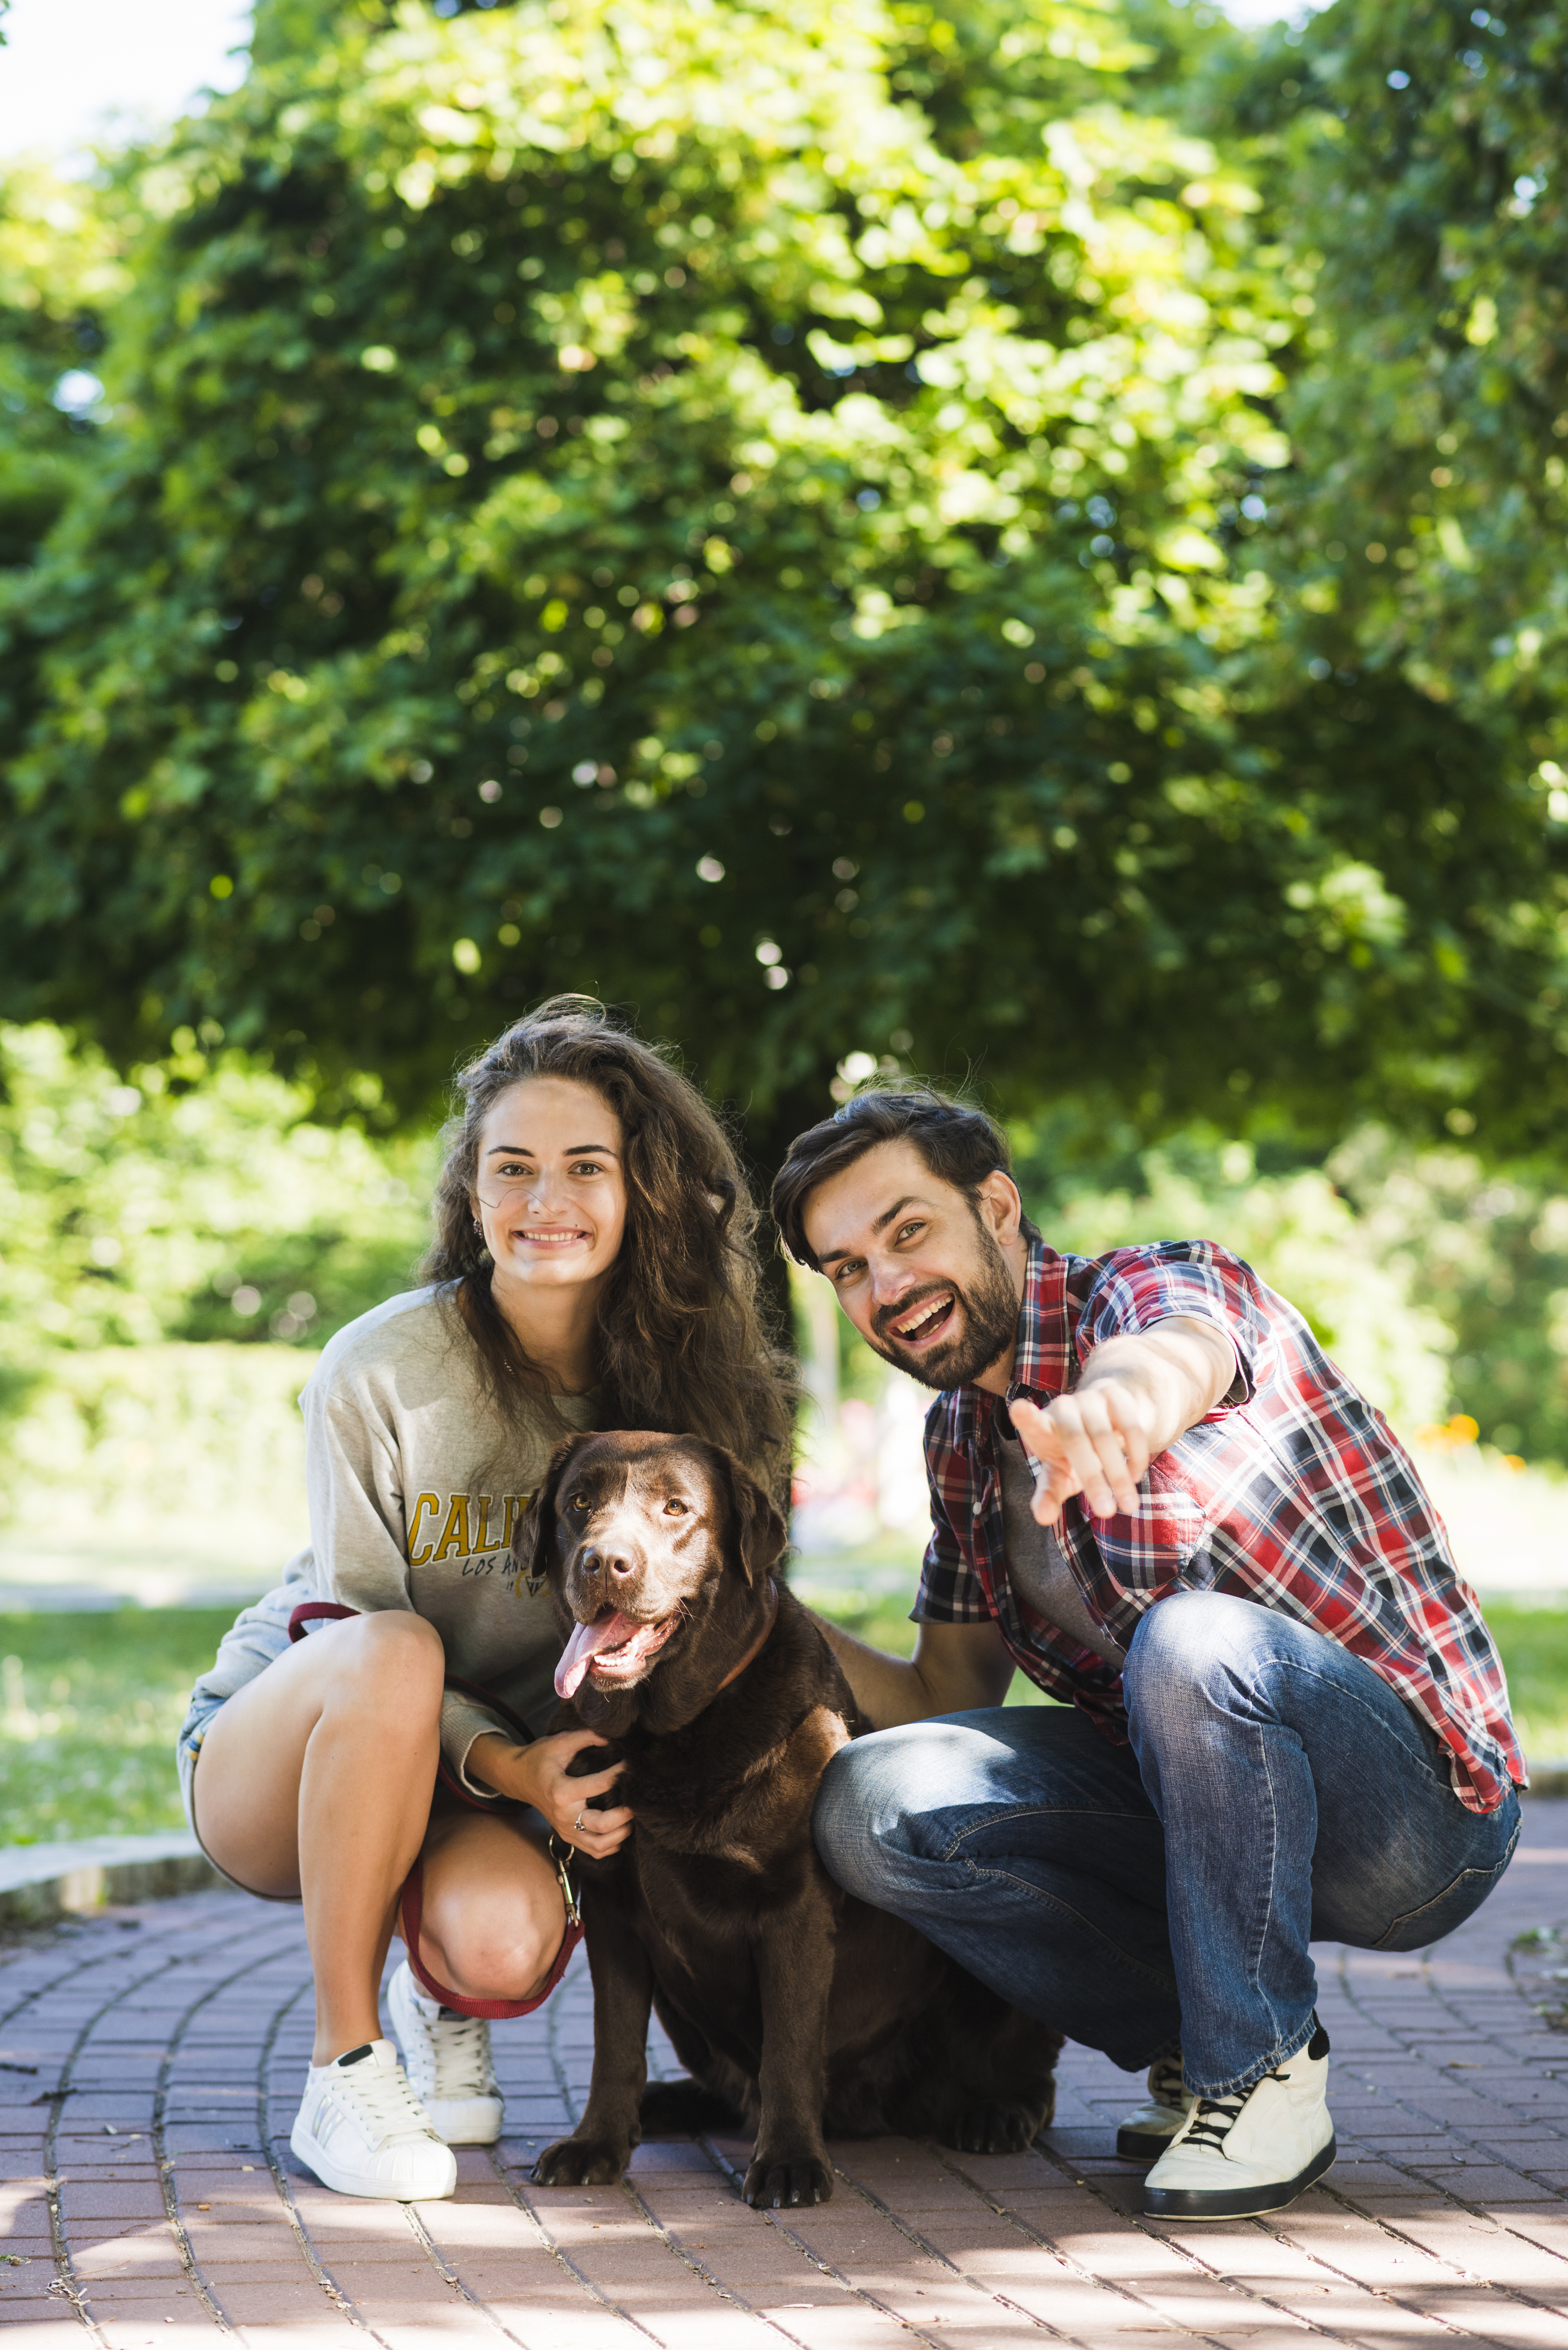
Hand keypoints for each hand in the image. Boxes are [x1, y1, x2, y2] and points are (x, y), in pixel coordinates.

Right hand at [468, 1727, 631, 1857]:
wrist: (517, 1777)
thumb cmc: (538, 1758)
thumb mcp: (559, 1742)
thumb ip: (586, 1737)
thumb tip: (612, 1737)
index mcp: (562, 1791)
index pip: (600, 1785)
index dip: (620, 1774)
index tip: (631, 1764)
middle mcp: (564, 1815)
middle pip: (601, 1825)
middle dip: (624, 1814)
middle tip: (637, 1802)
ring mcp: (565, 1829)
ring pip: (598, 1845)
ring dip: (619, 1835)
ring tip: (631, 1819)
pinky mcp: (567, 1835)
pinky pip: (592, 1851)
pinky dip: (609, 1847)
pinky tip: (619, 1833)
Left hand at [1008, 1383, 1155, 1524]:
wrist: (1107, 1418)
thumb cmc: (1074, 1454)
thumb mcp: (1059, 1474)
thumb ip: (1048, 1494)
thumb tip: (1043, 1518)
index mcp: (1042, 1427)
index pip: (1032, 1422)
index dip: (1026, 1417)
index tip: (1018, 1409)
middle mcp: (1063, 1408)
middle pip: (1075, 1440)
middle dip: (1092, 1478)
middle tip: (1106, 1513)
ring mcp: (1089, 1398)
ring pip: (1104, 1436)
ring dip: (1118, 1474)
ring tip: (1128, 1506)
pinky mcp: (1116, 1395)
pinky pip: (1130, 1428)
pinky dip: (1135, 1456)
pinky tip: (1134, 1477)